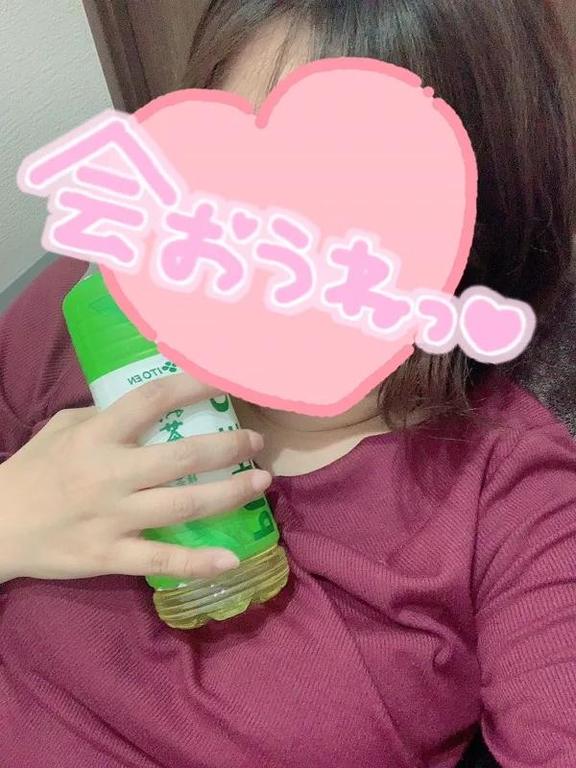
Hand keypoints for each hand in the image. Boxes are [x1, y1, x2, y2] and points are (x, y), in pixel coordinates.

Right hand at [0, 374, 270, 583]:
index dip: (195, 386)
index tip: (228, 382)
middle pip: (183, 457)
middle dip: (229, 448)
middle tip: (256, 443)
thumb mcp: (63, 428)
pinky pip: (161, 560)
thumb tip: (152, 407)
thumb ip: (106, 416)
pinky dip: (199, 562)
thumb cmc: (33, 470)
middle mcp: (110, 474)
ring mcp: (113, 518)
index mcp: (97, 436)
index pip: (153, 401)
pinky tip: (232, 558)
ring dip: (231, 494)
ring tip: (262, 483)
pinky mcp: (109, 556)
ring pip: (184, 505)